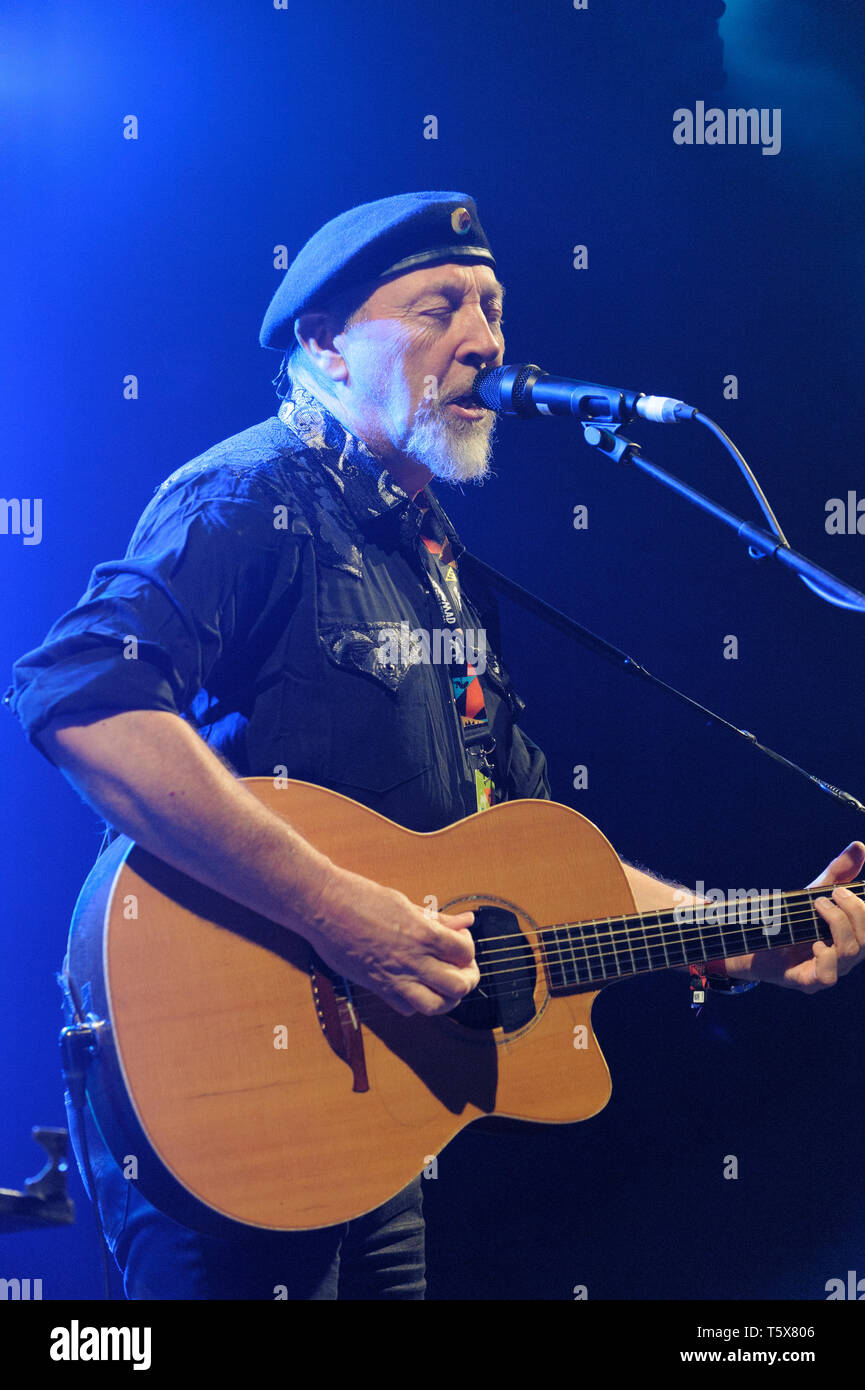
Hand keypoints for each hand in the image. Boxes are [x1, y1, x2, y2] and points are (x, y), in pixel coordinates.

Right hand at [298, 865, 479, 1015]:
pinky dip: (417, 1003)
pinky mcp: (377, 987)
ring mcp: (394, 978)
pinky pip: (407, 1009)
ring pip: (436, 1006)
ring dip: (447, 998)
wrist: (322, 907)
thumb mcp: (405, 902)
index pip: (465, 953)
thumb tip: (466, 921)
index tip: (460, 941)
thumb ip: (439, 918)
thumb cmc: (360, 898)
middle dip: (467, 978)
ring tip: (444, 983)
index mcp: (422, 934)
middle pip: (458, 986)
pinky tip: (416, 986)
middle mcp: (412, 960)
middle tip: (461, 968)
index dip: (468, 948)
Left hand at [723, 841, 864, 990]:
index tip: (845, 889)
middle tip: (833, 893)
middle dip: (855, 911)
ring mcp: (830, 970)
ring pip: (852, 953)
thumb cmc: (788, 919)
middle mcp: (846, 956)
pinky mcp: (809, 981)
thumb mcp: (814, 892)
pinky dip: (826, 955)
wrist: (750, 939)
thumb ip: (838, 874)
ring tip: (818, 905)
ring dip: (838, 924)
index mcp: (852, 937)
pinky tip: (815, 942)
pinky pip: (829, 975)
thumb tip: (859, 847)